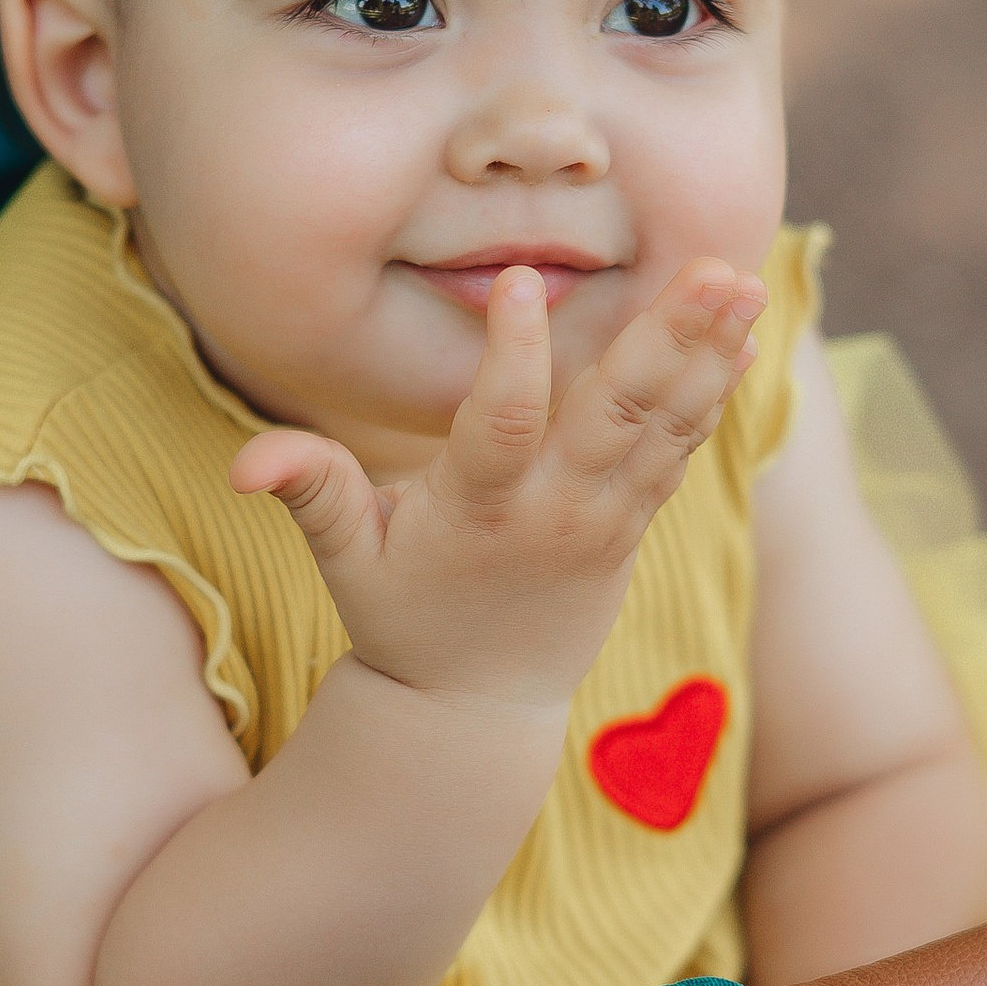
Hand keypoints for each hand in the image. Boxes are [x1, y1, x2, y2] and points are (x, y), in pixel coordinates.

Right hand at [230, 259, 764, 707]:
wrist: (473, 711)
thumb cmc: (401, 617)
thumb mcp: (345, 560)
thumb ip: (309, 492)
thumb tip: (241, 464)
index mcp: (480, 510)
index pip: (502, 425)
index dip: (512, 356)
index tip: (517, 280)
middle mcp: (555, 511)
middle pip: (618, 415)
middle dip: (668, 340)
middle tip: (716, 274)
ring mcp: (604, 521)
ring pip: (663, 427)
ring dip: (708, 355)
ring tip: (745, 285)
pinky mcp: (630, 526)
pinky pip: (678, 453)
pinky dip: (710, 397)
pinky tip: (742, 341)